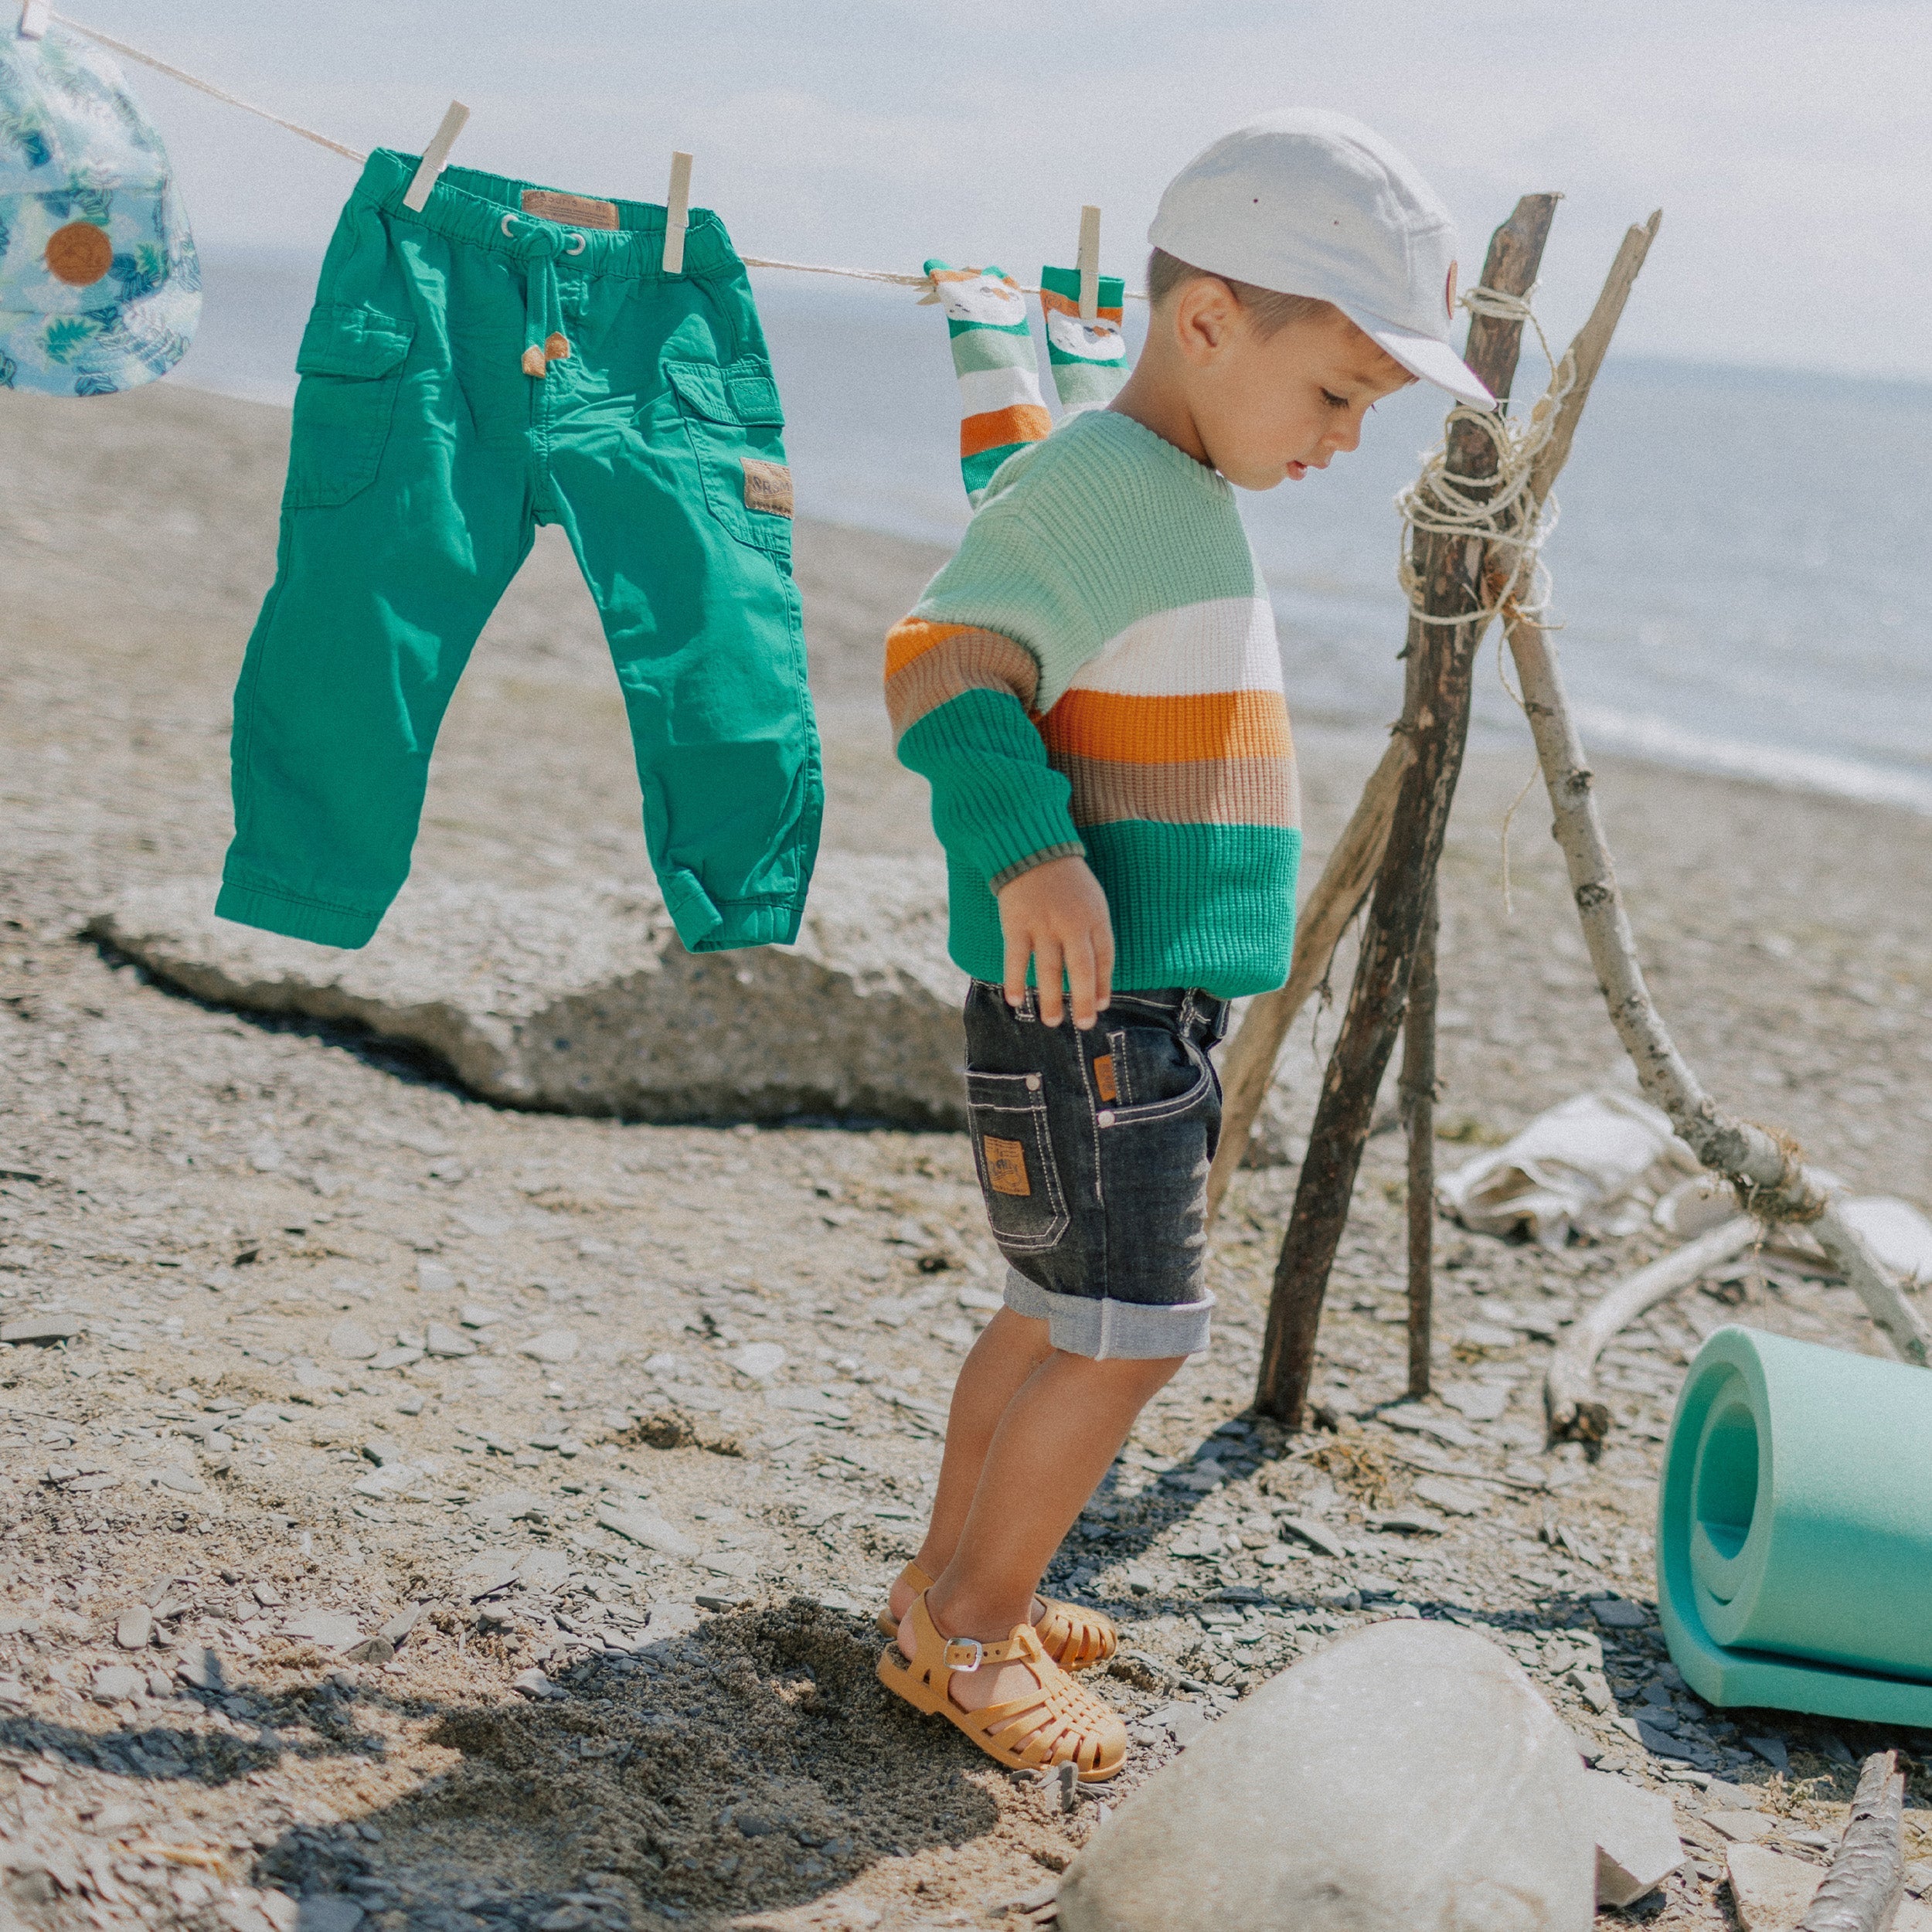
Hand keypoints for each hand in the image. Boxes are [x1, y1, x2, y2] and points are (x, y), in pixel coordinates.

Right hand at [996, 855, 1113, 1028]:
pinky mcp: (1017, 924)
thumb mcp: (1093, 900)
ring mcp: (1043, 925)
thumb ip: (1094, 933)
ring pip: (1049, 969)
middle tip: (1084, 1024)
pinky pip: (1017, 958)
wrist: (1032, 849)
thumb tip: (1097, 975)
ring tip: (1052, 1021)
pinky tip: (1016, 1000)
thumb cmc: (1066, 880)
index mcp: (1096, 917)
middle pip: (1081, 969)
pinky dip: (1016, 979)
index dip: (1103, 984)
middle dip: (1083, 1000)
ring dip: (1051, 998)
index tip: (1099, 1006)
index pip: (1105, 957)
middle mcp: (1072, 923)